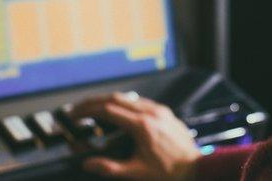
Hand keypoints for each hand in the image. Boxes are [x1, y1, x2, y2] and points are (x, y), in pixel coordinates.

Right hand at [70, 92, 200, 179]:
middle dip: (94, 101)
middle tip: (78, 108)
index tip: (75, 114)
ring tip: (94, 110)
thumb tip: (88, 163)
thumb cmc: (169, 173)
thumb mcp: (136, 172)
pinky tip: (118, 113)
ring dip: (109, 101)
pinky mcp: (166, 112)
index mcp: (142, 125)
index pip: (108, 109)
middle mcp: (151, 112)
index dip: (88, 110)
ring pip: (129, 98)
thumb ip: (110, 167)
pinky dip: (125, 104)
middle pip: (115, 98)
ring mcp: (159, 110)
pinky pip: (141, 102)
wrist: (197, 169)